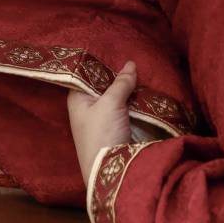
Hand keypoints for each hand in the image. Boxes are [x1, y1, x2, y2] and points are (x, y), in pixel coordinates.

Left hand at [67, 61, 136, 185]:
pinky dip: (134, 103)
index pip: (86, 74)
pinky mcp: (116, 129)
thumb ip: (120, 84)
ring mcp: (102, 119)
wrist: (108, 170)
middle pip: (103, 86)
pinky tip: (146, 92)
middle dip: (119, 77)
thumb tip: (130, 64)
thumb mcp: (110, 104)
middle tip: (136, 60)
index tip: (116, 52)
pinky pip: (125, 110)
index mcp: (77, 98)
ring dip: (129, 90)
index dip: (100, 64)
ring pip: (117, 98)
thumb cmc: (101, 133)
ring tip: (144, 72)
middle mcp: (87, 107)